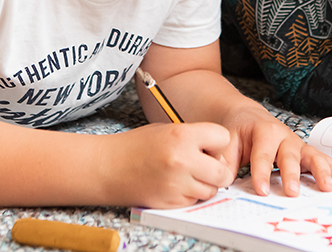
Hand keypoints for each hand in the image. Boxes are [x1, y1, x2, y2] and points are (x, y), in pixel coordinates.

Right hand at [104, 122, 233, 207]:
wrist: (108, 167)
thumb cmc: (136, 146)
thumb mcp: (167, 129)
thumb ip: (194, 138)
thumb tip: (217, 152)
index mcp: (182, 136)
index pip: (223, 138)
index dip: (217, 142)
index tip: (209, 145)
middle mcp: (182, 160)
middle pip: (223, 172)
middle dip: (218, 169)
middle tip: (206, 165)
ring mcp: (177, 184)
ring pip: (211, 190)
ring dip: (204, 184)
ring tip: (187, 174)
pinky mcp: (171, 202)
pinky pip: (194, 201)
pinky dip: (190, 194)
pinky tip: (175, 184)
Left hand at [221, 105, 331, 196]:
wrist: (247, 116)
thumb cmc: (237, 130)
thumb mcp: (227, 142)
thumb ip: (225, 161)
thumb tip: (221, 180)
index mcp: (263, 131)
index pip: (262, 155)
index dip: (261, 173)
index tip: (262, 190)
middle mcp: (283, 135)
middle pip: (289, 156)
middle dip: (291, 174)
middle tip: (292, 192)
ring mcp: (295, 143)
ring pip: (310, 155)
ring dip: (319, 170)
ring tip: (327, 186)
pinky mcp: (302, 150)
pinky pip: (318, 157)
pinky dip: (328, 166)